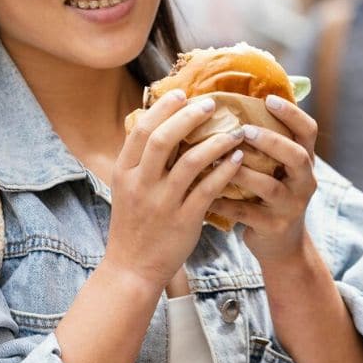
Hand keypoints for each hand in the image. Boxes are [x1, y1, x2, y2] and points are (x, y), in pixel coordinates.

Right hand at [106, 89, 246, 288]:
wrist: (132, 268)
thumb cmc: (133, 225)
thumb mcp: (125, 188)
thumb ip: (139, 160)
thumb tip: (156, 125)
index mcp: (124, 172)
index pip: (141, 130)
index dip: (162, 108)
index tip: (182, 94)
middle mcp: (140, 184)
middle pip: (162, 139)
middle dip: (188, 117)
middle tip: (210, 104)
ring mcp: (162, 203)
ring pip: (190, 162)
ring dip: (215, 141)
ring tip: (234, 130)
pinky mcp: (184, 220)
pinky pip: (208, 189)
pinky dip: (224, 169)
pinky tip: (238, 158)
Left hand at [210, 94, 319, 264]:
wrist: (282, 245)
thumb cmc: (269, 195)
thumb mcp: (276, 168)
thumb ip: (265, 142)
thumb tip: (235, 101)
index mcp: (304, 160)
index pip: (308, 130)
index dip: (291, 113)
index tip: (268, 99)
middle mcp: (304, 181)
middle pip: (296, 156)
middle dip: (270, 141)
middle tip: (243, 131)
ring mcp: (291, 205)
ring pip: (269, 186)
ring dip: (241, 172)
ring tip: (217, 161)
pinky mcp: (274, 227)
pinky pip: (246, 212)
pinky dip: (223, 203)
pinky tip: (204, 195)